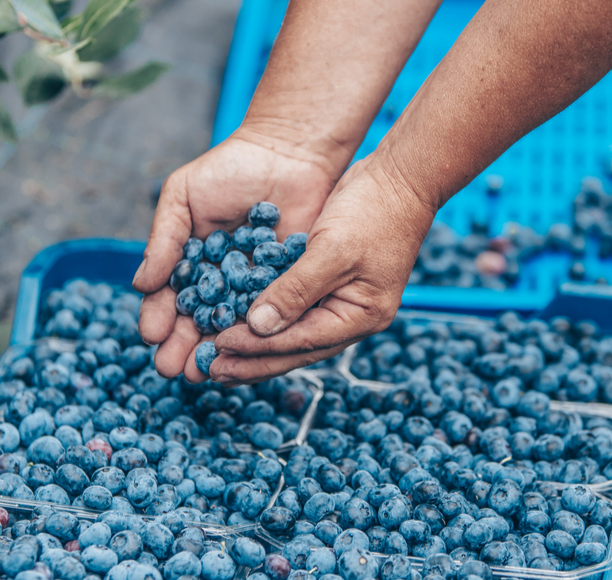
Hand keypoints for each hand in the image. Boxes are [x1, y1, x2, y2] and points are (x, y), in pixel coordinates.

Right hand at [133, 127, 340, 380]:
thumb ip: (164, 239)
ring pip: (231, 327)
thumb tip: (140, 284)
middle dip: (183, 347)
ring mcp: (253, 288)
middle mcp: (218, 283)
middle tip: (174, 369)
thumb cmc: (229, 168)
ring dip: (217, 351)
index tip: (152, 336)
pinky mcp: (288, 288)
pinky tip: (248, 352)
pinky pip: (271, 316)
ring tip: (205, 371)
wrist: (289, 151)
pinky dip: (259, 336)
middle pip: (197, 322)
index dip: (158, 318)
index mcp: (188, 264)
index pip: (168, 299)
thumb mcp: (183, 196)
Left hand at [208, 156, 436, 384]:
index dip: (256, 347)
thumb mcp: (332, 250)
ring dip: (253, 344)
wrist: (402, 177)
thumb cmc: (374, 210)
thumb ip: (296, 291)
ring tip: (217, 356)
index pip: (299, 342)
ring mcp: (340, 303)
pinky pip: (291, 309)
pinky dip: (264, 317)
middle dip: (250, 360)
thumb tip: (258, 328)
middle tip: (210, 370)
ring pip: (290, 334)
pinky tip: (236, 321)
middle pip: (293, 349)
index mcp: (359, 317)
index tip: (218, 348)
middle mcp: (350, 318)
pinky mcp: (328, 285)